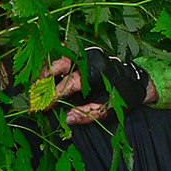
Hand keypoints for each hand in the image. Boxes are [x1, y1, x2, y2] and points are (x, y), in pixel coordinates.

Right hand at [39, 46, 155, 124]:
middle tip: (33, 96)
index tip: (43, 107)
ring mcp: (85, 51)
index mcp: (97, 70)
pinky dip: (51, 64)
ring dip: (44, 71)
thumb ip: (89, 114)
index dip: (53, 96)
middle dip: (44, 81)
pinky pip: (62, 54)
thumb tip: (67, 118)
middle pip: (59, 64)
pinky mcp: (82, 51)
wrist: (137, 80)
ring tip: (34, 87)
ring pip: (58, 57)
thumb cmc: (124, 95)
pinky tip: (42, 76)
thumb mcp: (110, 108)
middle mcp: (90, 56)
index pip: (69, 83)